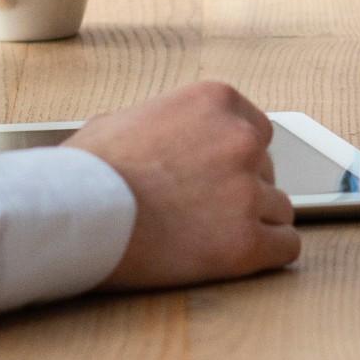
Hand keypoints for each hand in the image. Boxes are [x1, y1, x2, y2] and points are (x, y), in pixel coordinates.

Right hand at [69, 80, 302, 287]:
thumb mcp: (125, 120)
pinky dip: (266, 255)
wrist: (74, 217)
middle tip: (202, 211)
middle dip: (241, 192)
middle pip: (268, 171)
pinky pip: (286, 247)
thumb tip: (167, 135)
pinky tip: (235, 257)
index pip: (257, 131)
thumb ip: (167, 124)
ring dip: (251, 224)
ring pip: (278, 210)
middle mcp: (241, 141)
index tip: (215, 176)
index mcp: (216, 102)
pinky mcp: (246, 243)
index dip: (235, 159)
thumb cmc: (86, 173)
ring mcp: (247, 192)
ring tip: (208, 236)